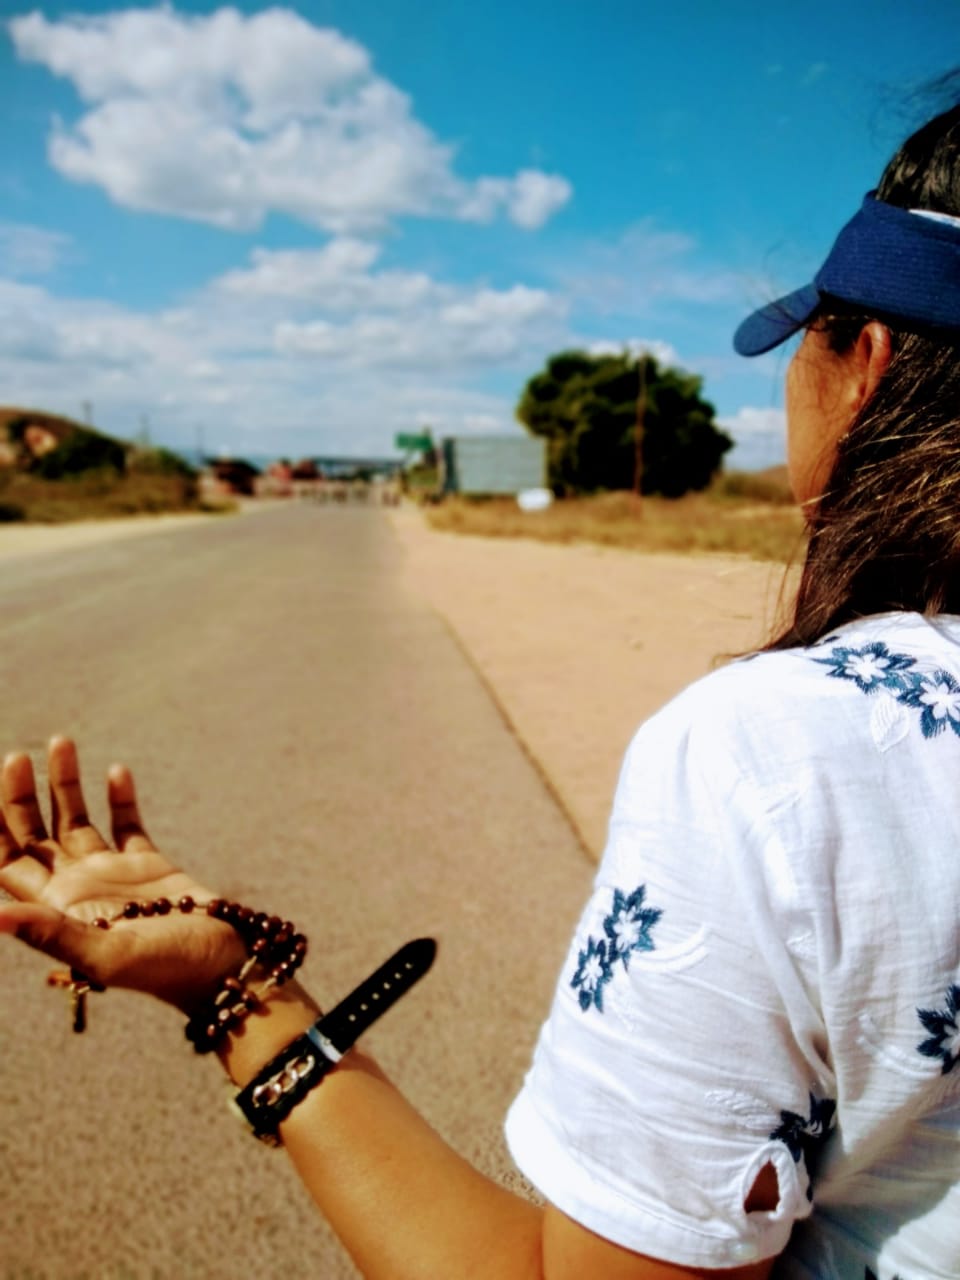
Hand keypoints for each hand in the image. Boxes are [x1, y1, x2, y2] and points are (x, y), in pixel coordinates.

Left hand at [0, 737, 244, 1012]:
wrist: (222, 966)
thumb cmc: (165, 970)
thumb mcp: (106, 956)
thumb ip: (52, 934)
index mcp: (58, 910)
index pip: (6, 862)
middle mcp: (76, 888)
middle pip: (33, 835)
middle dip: (19, 796)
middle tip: (17, 756)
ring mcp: (112, 874)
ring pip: (76, 819)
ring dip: (64, 784)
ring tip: (61, 741)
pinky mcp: (149, 865)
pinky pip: (126, 824)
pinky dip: (120, 797)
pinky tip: (115, 770)